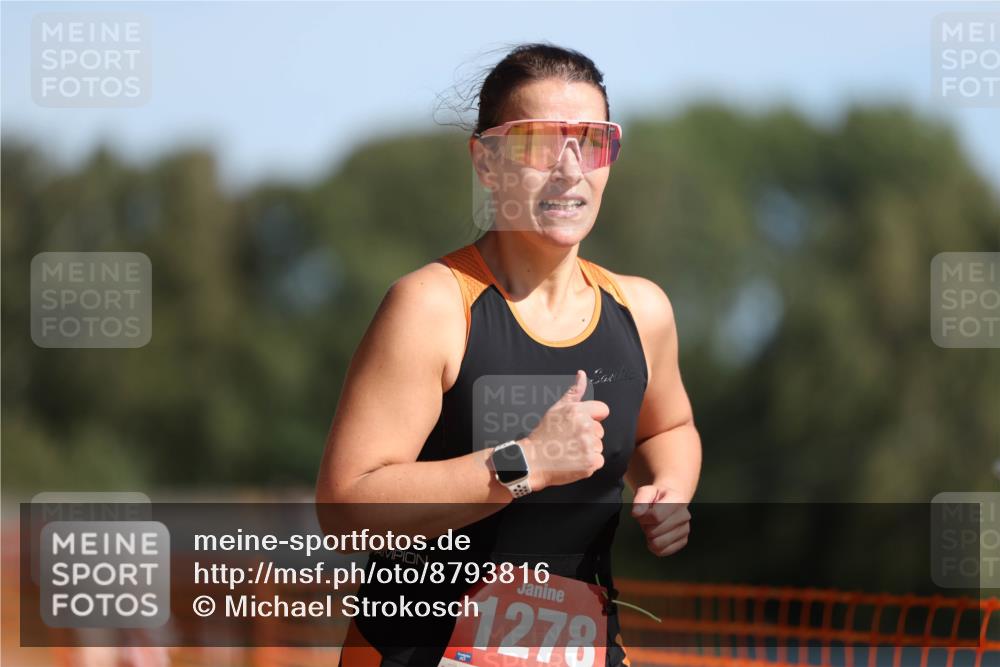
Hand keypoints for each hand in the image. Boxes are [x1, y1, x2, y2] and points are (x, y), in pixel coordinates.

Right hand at [520, 370, 609, 490]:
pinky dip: (588, 463)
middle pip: (600, 430)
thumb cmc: (543, 434)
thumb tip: (582, 374)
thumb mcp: (557, 409)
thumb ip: (574, 392)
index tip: (582, 425)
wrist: (533, 460)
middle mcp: (585, 427)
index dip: (594, 417)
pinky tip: (574, 461)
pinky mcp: (590, 462)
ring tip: (570, 451)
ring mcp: (588, 445)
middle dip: (588, 435)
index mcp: (578, 411)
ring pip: (599, 446)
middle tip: (569, 440)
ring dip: (588, 450)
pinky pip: (599, 460)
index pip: (602, 410)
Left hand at [631, 485, 690, 555]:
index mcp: (677, 500)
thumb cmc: (656, 497)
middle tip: (649, 520)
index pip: (655, 516)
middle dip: (646, 527)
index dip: (643, 518)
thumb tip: (636, 513)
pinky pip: (663, 552)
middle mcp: (684, 515)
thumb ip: (639, 501)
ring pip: (658, 544)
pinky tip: (657, 536)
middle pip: (655, 532)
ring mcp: (685, 529)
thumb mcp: (646, 492)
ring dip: (650, 537)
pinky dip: (655, 546)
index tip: (642, 514)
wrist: (670, 501)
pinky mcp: (683, 541)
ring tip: (653, 526)